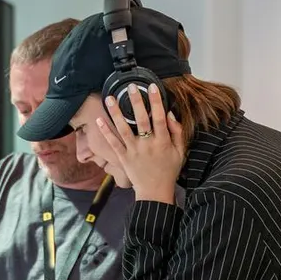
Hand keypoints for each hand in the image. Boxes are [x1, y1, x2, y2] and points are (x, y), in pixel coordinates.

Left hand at [94, 82, 185, 202]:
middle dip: (136, 102)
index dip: (156, 101)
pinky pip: (113, 143)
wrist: (155, 192)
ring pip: (124, 129)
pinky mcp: (123, 158)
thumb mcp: (180, 152)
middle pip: (141, 120)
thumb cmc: (169, 171)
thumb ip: (177, 132)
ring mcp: (134, 151)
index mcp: (163, 142)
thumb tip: (170, 113)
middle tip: (130, 87)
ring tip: (110, 98)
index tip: (153, 87)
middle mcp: (148, 145)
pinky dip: (106, 132)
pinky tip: (99, 120)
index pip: (160, 118)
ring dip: (116, 113)